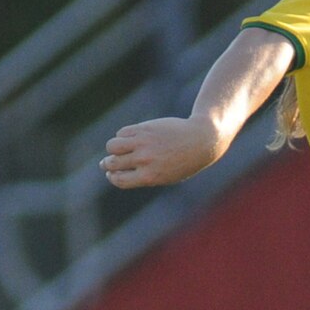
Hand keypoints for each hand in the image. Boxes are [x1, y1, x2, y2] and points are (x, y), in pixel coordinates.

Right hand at [100, 115, 222, 188]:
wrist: (201, 140)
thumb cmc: (184, 162)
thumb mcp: (167, 175)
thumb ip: (143, 176)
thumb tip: (116, 172)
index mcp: (150, 176)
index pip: (119, 180)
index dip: (112, 177)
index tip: (111, 174)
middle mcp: (144, 160)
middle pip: (112, 163)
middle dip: (108, 164)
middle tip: (109, 162)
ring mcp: (143, 143)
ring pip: (112, 146)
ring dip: (113, 149)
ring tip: (118, 149)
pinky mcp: (143, 129)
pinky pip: (122, 133)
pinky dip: (123, 136)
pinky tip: (131, 139)